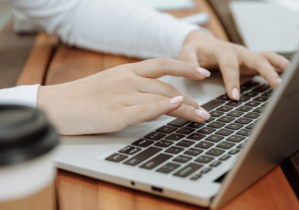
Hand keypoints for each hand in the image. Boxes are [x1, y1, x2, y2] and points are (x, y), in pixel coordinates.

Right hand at [37, 58, 211, 134]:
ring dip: (186, 108)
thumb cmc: (83, 96)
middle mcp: (128, 80)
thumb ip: (134, 85)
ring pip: (162, 98)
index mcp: (127, 71)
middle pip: (168, 86)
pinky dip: (164, 106)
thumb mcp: (111, 83)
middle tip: (204, 109)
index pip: (162, 65)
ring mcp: (123, 96)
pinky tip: (179, 106)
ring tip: (201, 116)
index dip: (185, 68)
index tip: (202, 73)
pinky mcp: (117, 114)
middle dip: (191, 99)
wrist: (57, 106)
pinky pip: (146, 109)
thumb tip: (157, 95)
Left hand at [178, 31, 289, 99]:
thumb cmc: (195, 51)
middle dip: (267, 71)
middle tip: (275, 85)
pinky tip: (289, 74)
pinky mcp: (251, 61)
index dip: (232, 81)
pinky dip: (279, 65)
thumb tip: (200, 74)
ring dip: (278, 66)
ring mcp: (246, 56)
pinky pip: (267, 60)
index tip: (235, 97)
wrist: (202, 44)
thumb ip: (189, 62)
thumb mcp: (186, 54)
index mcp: (222, 51)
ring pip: (266, 57)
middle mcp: (238, 52)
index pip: (229, 66)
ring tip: (291, 76)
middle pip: (256, 59)